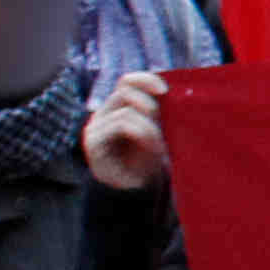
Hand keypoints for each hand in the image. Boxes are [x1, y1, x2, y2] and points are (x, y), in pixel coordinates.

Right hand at [77, 69, 170, 193]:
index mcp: (118, 107)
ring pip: (126, 111)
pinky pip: (119, 125)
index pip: (127, 81)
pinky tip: (153, 147)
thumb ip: (159, 112)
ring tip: (160, 144)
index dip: (145, 79)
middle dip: (150, 105)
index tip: (166, 90)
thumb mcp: (157, 130)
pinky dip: (141, 133)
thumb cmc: (148, 159)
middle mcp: (104, 113)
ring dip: (149, 127)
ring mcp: (95, 127)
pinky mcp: (93, 142)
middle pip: (125, 90)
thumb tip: (177, 91)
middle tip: (165, 123)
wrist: (134, 190)